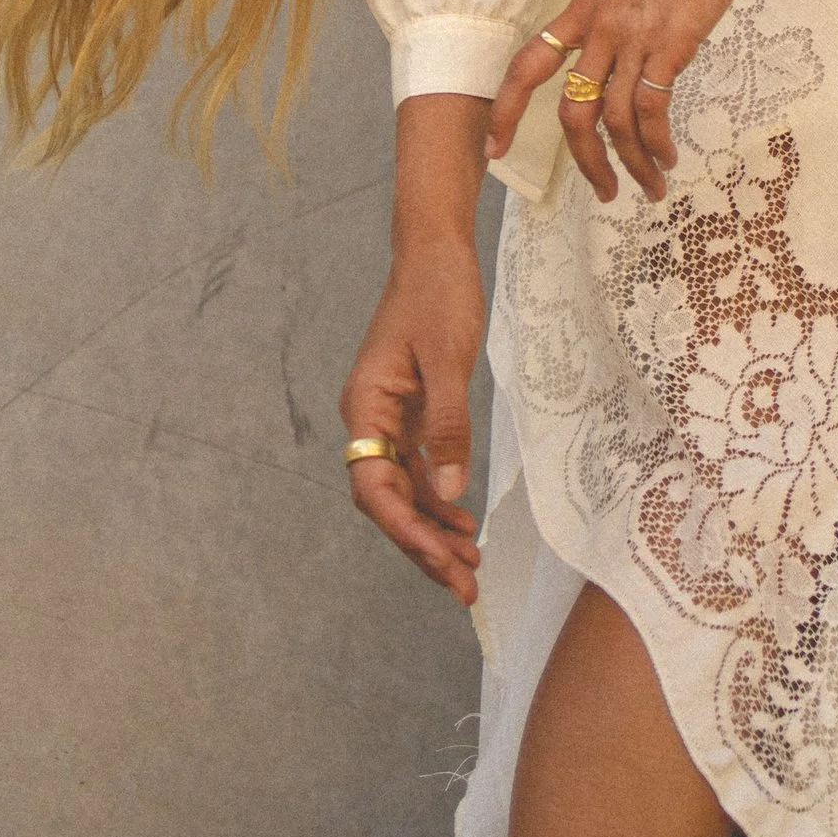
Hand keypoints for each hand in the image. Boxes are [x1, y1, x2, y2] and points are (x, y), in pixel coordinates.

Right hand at [339, 232, 486, 606]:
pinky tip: (464, 524)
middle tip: (464, 585)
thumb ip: (448, 425)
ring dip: (434, 530)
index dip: (404, 530)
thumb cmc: (438, 294)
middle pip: (388, 500)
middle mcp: (369, 418)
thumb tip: (451, 491)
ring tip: (471, 566)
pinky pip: (418, 471)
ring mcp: (388, 418)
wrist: (436, 251)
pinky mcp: (409, 413)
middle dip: (423, 545)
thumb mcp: (448, 359)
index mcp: (366, 406)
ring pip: (404, 491)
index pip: (374, 486)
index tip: (438, 560)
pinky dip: (440, 500)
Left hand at [488, 0, 813, 200]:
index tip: (493, 148)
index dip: (504, 108)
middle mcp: (601, 23)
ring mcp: (633, 33)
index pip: (529, 62)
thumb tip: (643, 55)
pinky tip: (669, 158)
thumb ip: (630, 16)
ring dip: (629, 165)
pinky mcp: (670, 42)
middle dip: (584, 162)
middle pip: (571, 110)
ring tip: (650, 187)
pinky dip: (656, 145)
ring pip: (612, 121)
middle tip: (605, 192)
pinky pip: (650, 111)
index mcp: (587, 5)